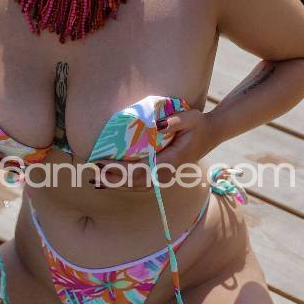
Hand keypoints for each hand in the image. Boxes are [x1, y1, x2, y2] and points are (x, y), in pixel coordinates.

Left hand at [92, 110, 213, 191]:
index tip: (102, 161)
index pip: (140, 169)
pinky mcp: (161, 175)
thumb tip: (157, 125)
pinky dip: (123, 185)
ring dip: (115, 185)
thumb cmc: (199, 124)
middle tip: (92, 171)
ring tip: (94, 180)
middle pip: (135, 182)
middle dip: (112, 179)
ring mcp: (164, 177)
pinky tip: (108, 182)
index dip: (119, 168)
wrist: (211, 134)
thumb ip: (176, 121)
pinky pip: (140, 185)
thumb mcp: (192, 117)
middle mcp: (166, 173)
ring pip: (136, 186)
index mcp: (171, 160)